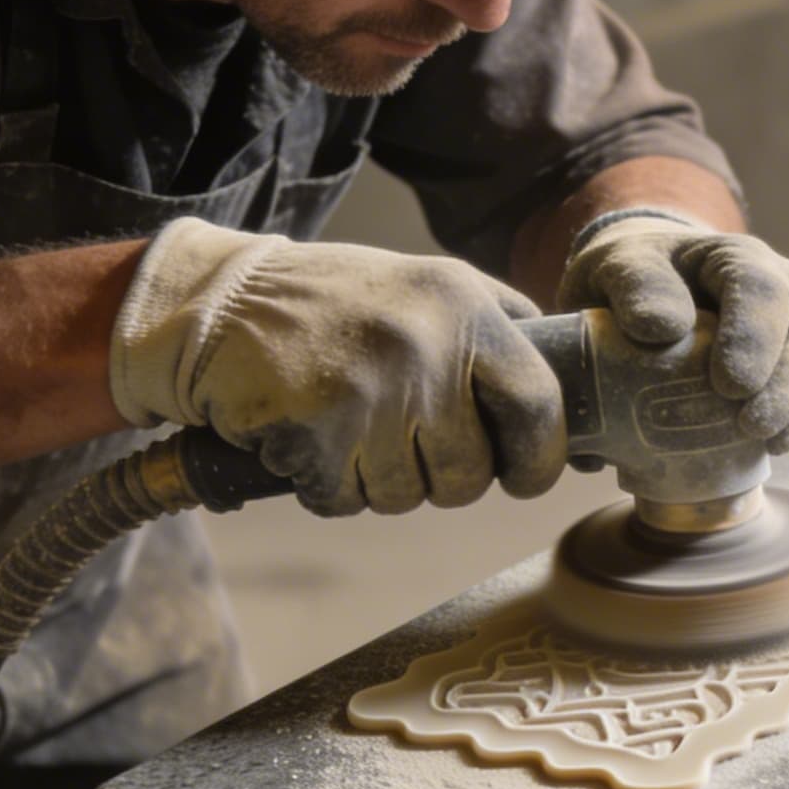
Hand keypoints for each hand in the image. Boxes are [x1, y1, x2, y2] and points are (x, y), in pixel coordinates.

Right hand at [109, 218, 565, 515]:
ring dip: (381, 481)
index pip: (539, 403)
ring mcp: (370, 391)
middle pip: (471, 472)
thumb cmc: (339, 306)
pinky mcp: (315, 432)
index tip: (525, 474)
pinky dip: (329, 485)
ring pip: (408, 495)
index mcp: (464, 305)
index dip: (539, 457)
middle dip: (443, 477)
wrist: (218, 303)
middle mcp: (425, 345)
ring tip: (352, 428)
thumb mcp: (432, 288)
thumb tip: (570, 415)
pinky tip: (312, 437)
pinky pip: (346, 500)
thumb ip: (504, 334)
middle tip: (406, 443)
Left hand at [558, 210, 788, 453]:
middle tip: (753, 425)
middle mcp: (779, 284)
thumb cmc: (634, 281)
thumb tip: (662, 329)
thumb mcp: (618, 268)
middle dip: (784, 381)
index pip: (759, 288)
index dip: (752, 336)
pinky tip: (778, 444)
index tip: (729, 385)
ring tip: (772, 442)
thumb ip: (636, 288)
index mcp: (735, 257)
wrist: (649, 292)